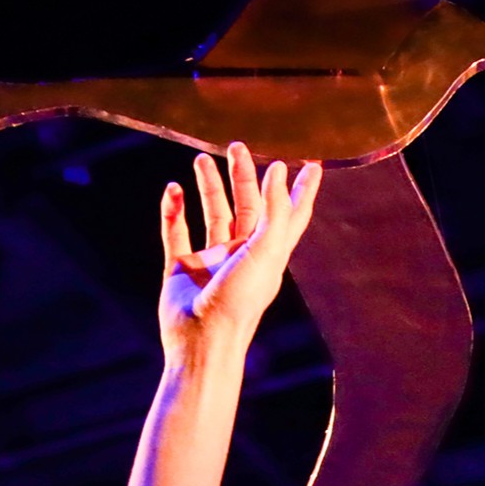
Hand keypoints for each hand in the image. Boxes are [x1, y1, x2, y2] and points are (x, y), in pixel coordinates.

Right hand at [158, 142, 320, 362]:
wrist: (202, 339)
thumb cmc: (239, 301)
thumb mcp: (265, 251)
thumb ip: (273, 209)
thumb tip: (277, 170)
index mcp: (268, 253)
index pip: (290, 214)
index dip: (301, 190)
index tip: (312, 164)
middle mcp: (242, 254)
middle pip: (248, 205)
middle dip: (244, 176)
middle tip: (237, 146)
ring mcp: (211, 261)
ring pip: (212, 214)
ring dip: (208, 187)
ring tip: (201, 159)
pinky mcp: (182, 268)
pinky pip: (176, 232)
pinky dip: (173, 210)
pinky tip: (172, 190)